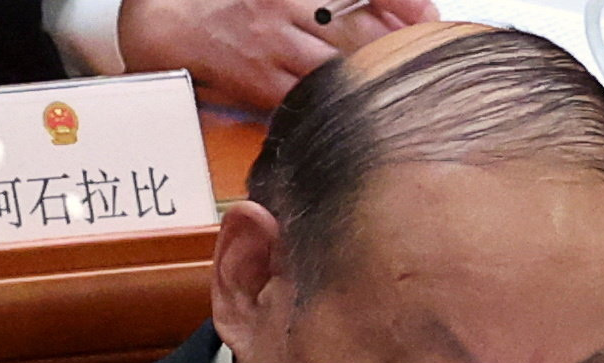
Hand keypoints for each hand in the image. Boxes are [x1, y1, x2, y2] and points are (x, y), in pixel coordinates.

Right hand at [117, 0, 437, 111]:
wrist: (174, 27)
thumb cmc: (240, 10)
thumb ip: (339, 1)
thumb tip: (400, 8)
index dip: (403, 2)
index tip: (429, 16)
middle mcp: (287, 8)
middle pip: (360, 31)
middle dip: (395, 47)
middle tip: (421, 60)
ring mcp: (273, 47)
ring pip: (339, 67)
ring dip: (369, 80)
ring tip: (392, 91)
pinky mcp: (260, 83)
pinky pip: (308, 98)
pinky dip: (333, 104)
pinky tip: (353, 111)